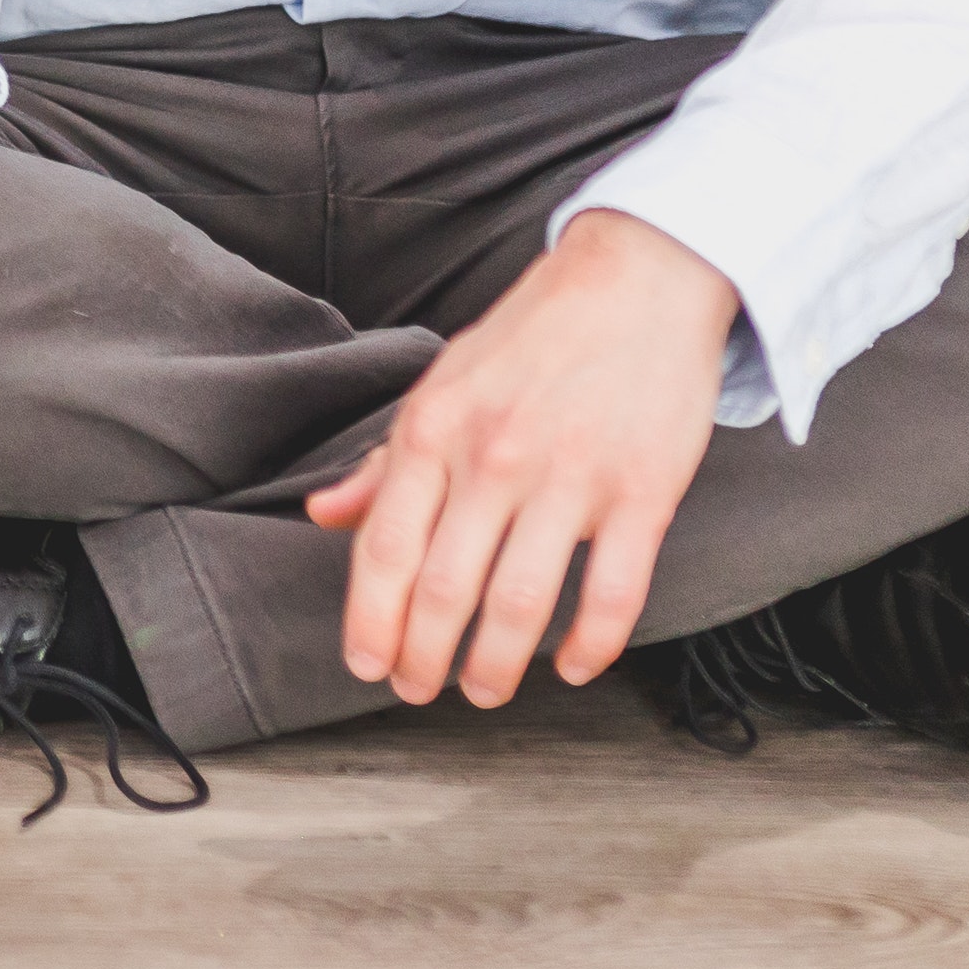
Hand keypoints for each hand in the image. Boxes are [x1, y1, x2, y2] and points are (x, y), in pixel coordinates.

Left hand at [303, 209, 739, 706]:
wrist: (639, 277)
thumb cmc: (533, 335)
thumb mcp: (441, 381)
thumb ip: (386, 459)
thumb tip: (325, 514)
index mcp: (435, 428)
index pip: (384, 547)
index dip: (369, 620)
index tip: (366, 666)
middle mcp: (494, 456)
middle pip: (443, 589)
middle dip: (423, 657)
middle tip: (418, 691)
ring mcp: (571, 476)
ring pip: (521, 604)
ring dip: (496, 666)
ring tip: (485, 691)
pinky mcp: (644, 492)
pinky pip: (613, 593)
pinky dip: (590, 645)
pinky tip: (573, 667)